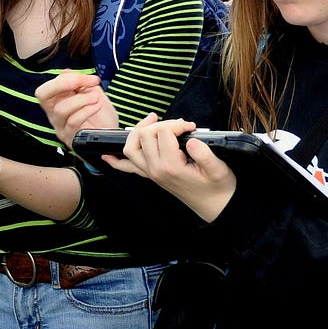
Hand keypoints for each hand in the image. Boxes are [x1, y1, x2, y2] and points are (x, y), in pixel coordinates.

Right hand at [35, 71, 118, 147]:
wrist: (112, 137)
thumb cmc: (101, 117)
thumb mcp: (93, 94)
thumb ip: (81, 83)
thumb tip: (67, 72)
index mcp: (57, 100)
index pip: (48, 86)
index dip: (67, 78)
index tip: (90, 78)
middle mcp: (54, 114)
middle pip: (43, 95)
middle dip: (62, 84)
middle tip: (81, 83)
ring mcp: (60, 127)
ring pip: (60, 109)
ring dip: (81, 99)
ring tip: (96, 97)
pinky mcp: (70, 138)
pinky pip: (73, 122)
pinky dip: (87, 110)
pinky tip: (97, 106)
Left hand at [105, 114, 236, 221]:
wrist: (215, 205)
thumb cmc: (217, 187)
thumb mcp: (218, 169)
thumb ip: (204, 154)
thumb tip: (191, 139)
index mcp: (171, 167)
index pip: (164, 133)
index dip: (177, 124)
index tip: (190, 127)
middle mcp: (156, 170)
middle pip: (145, 135)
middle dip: (160, 124)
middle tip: (178, 126)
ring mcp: (151, 173)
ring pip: (131, 147)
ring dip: (138, 132)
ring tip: (152, 122)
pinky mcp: (151, 175)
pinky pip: (128, 168)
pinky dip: (117, 161)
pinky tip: (109, 156)